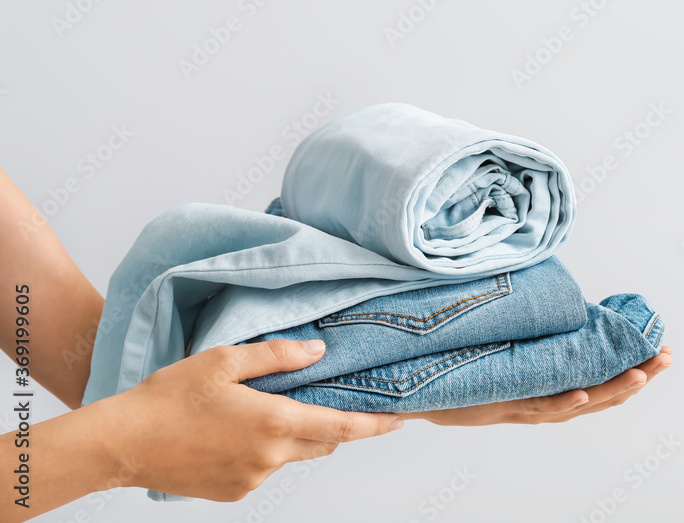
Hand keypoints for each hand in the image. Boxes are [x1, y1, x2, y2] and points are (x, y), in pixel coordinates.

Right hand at [96, 339, 403, 500]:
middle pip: (323, 443)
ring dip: (296, 436)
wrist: (122, 443)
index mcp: (274, 423)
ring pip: (293, 456)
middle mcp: (270, 457)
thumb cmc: (170, 396)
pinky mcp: (234, 493)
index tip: (401, 421)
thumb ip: (277, 356)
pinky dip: (267, 451)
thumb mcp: (225, 360)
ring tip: (272, 410)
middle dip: (334, 425)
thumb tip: (318, 351)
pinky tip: (240, 432)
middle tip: (333, 401)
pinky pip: (266, 470)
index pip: (342, 428)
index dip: (376, 425)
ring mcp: (252, 480)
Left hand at [398, 346, 672, 425]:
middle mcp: (547, 398)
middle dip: (638, 376)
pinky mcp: (504, 405)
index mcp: (552, 383)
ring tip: (640, 374)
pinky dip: (564, 402)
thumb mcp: (511, 342)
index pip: (604, 377)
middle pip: (604, 393)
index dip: (636, 365)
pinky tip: (583, 392)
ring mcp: (528, 405)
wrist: (422, 387)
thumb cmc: (468, 363)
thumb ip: (538, 325)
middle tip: (665, 357)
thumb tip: (559, 291)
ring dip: (613, 390)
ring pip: (581, 402)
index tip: (663, 348)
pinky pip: (539, 406)